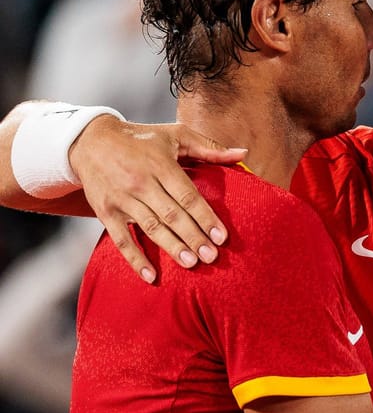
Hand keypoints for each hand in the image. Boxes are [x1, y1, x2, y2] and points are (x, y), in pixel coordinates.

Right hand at [69, 115, 245, 282]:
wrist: (89, 141)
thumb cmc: (141, 139)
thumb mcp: (175, 135)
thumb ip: (209, 148)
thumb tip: (242, 153)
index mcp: (160, 166)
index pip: (187, 196)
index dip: (205, 217)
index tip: (222, 236)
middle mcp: (141, 183)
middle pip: (171, 215)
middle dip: (193, 237)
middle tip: (212, 257)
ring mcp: (122, 199)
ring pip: (150, 228)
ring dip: (171, 247)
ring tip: (191, 263)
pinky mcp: (105, 212)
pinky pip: (121, 239)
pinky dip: (135, 259)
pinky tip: (151, 277)